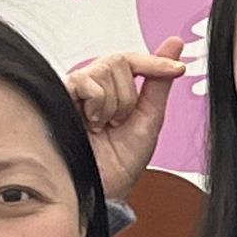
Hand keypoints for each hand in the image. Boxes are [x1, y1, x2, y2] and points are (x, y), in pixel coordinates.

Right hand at [69, 41, 187, 205]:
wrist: (104, 190)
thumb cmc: (120, 164)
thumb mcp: (149, 119)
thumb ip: (159, 82)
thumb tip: (174, 46)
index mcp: (113, 90)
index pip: (132, 60)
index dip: (155, 61)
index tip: (177, 69)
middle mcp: (93, 86)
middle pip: (119, 62)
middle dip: (128, 96)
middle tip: (119, 121)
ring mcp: (75, 90)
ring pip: (104, 69)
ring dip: (113, 104)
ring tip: (102, 126)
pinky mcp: (60, 95)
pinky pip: (86, 80)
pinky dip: (97, 103)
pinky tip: (90, 123)